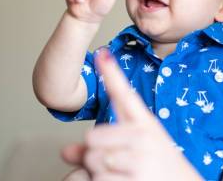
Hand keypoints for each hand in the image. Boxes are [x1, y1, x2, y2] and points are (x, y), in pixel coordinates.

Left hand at [61, 50, 202, 180]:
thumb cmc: (156, 168)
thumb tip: (65, 152)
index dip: (112, 73)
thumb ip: (100, 147)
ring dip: (98, 174)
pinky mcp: (136, 180)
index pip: (125, 95)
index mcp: (146, 124)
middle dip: (94, 154)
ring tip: (121, 176)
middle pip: (92, 138)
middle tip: (115, 163)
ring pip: (93, 161)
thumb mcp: (134, 150)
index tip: (102, 53)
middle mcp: (144, 138)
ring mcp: (141, 159)